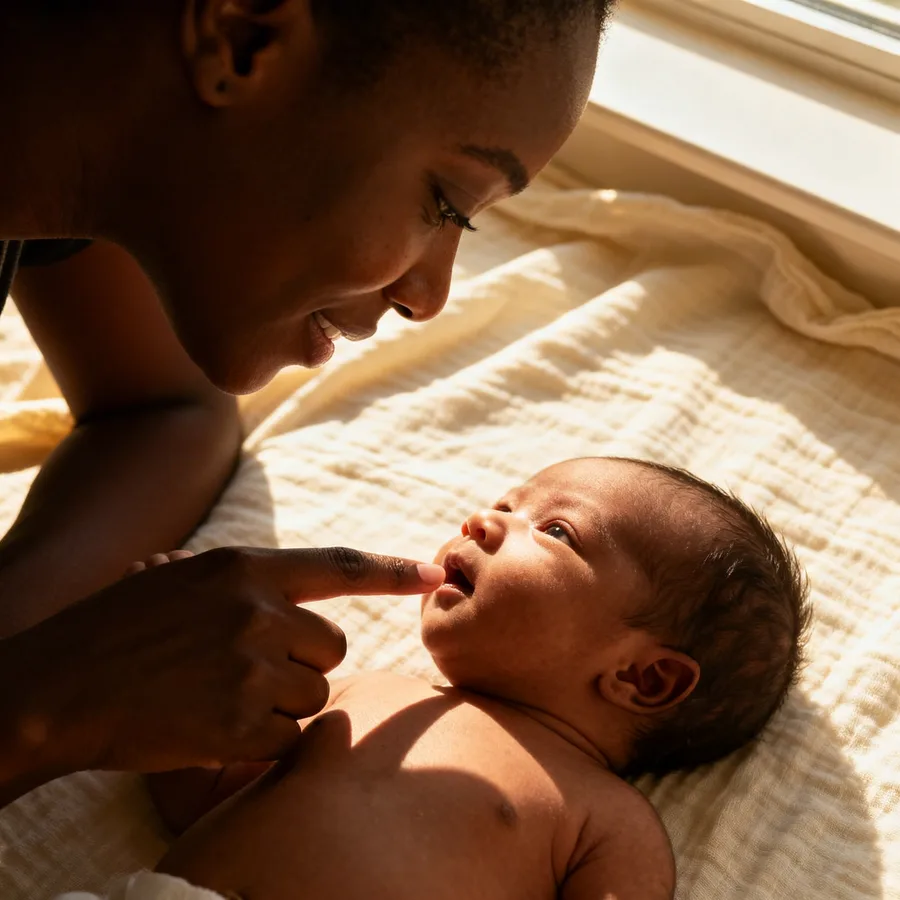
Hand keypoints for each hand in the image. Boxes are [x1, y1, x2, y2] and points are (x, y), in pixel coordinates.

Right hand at [3, 547, 443, 775]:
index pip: (340, 566)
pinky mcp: (242, 725)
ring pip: (314, 695)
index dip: (393, 572)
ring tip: (219, 695)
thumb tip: (286, 591)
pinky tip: (212, 726)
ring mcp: (252, 669)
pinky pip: (288, 738)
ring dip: (280, 703)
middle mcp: (258, 612)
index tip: (436, 571)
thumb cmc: (116, 629)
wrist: (58, 686)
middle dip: (303, 662)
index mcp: (246, 569)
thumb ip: (240, 580)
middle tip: (246, 668)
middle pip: (332, 647)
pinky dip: (261, 741)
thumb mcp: (177, 577)